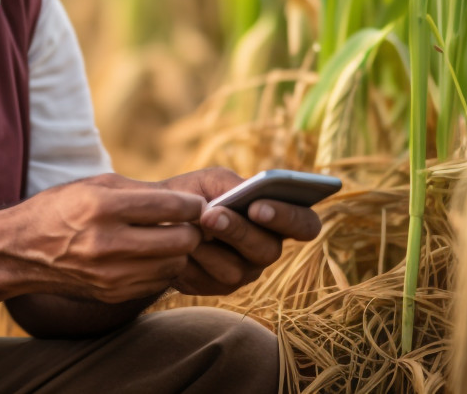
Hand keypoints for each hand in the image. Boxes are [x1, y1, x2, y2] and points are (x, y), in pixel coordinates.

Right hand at [7, 173, 204, 303]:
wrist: (22, 250)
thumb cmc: (63, 208)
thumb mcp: (95, 185)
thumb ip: (142, 192)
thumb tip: (190, 203)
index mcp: (102, 207)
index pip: (171, 207)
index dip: (192, 205)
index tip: (195, 204)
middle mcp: (106, 243)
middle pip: (181, 240)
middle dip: (190, 229)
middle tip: (184, 223)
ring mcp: (110, 274)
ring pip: (174, 263)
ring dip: (177, 251)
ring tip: (164, 238)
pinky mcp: (113, 293)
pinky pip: (157, 281)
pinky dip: (159, 267)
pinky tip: (146, 255)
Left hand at [159, 168, 322, 295]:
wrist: (160, 217)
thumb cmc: (194, 194)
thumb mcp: (213, 180)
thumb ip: (233, 185)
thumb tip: (240, 199)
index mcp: (277, 218)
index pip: (306, 224)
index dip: (289, 218)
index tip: (258, 207)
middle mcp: (267, 247)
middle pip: (269, 250)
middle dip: (238, 231)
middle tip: (212, 216)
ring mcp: (245, 271)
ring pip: (236, 269)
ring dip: (209, 247)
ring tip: (190, 226)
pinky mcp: (219, 287)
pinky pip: (209, 280)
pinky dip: (192, 259)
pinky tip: (180, 244)